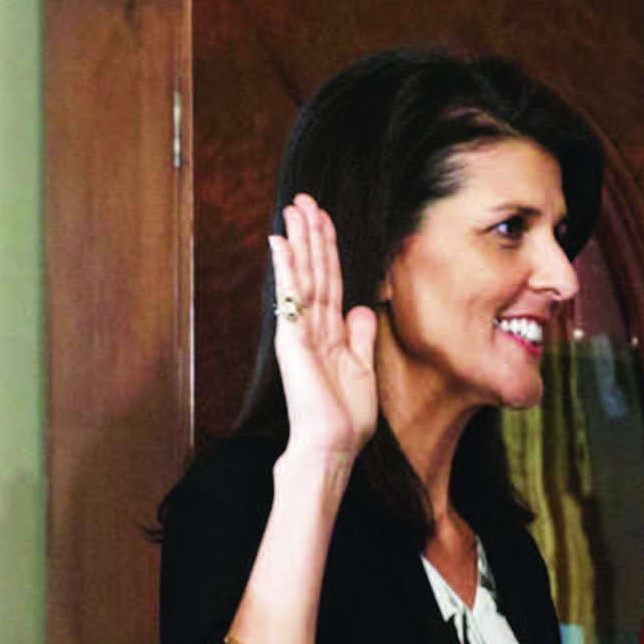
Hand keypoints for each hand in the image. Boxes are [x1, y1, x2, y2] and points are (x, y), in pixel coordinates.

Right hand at [268, 194, 377, 474]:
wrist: (331, 445)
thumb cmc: (345, 417)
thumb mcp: (363, 369)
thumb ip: (360, 336)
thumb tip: (360, 307)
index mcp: (331, 334)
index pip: (330, 282)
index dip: (329, 251)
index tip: (324, 220)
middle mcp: (313, 327)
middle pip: (314, 271)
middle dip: (311, 234)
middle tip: (304, 199)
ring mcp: (300, 331)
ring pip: (303, 275)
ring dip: (299, 239)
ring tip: (294, 206)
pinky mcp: (292, 339)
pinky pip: (290, 296)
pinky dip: (286, 267)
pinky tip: (280, 240)